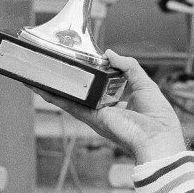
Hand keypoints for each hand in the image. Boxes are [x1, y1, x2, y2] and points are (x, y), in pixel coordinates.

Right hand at [36, 50, 186, 163]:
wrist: (159, 139)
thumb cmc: (158, 118)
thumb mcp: (144, 83)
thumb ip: (128, 66)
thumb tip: (109, 53)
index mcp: (116, 103)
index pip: (97, 87)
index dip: (87, 76)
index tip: (77, 64)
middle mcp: (102, 110)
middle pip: (78, 93)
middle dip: (63, 82)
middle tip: (48, 68)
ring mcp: (95, 114)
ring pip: (68, 99)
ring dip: (51, 88)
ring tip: (34, 76)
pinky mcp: (92, 118)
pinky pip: (70, 105)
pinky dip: (53, 96)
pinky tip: (40, 88)